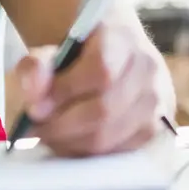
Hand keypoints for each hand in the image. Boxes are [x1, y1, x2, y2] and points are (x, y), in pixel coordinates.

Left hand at [13, 23, 162, 156]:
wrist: (110, 51)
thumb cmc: (78, 51)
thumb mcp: (52, 46)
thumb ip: (37, 65)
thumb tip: (34, 96)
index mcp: (123, 38)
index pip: (101, 70)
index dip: (65, 92)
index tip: (33, 107)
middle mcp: (148, 69)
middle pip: (104, 110)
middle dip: (61, 125)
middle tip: (32, 128)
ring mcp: (156, 101)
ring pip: (108, 137)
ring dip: (68, 142)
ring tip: (46, 134)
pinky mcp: (152, 129)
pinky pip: (114, 152)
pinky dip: (84, 151)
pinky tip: (67, 140)